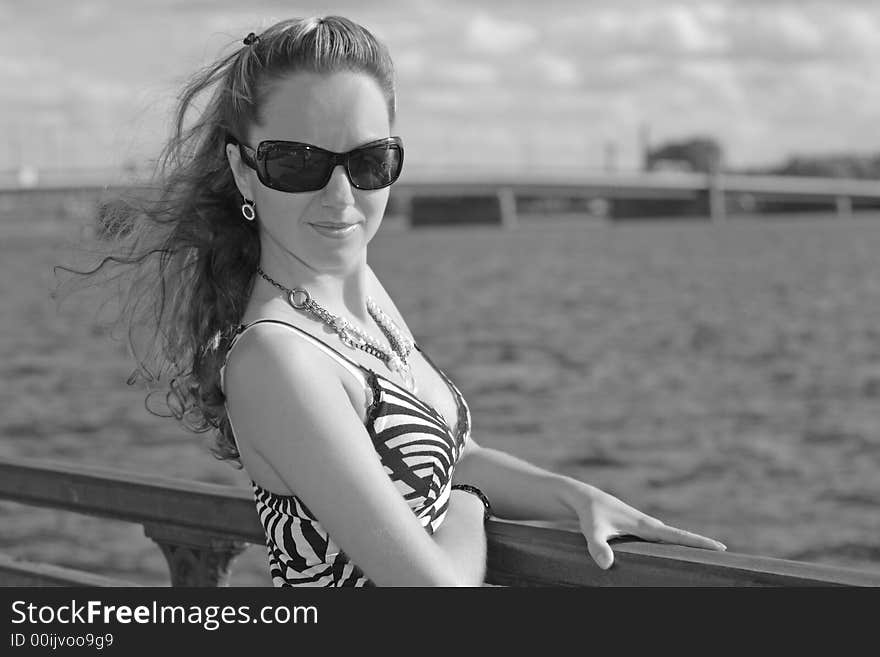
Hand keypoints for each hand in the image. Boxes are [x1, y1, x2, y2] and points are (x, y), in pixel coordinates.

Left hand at [566, 482, 726, 569]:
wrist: (584, 499)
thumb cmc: (589, 514)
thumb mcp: (592, 531)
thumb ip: (597, 547)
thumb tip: (605, 564)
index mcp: (645, 526)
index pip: (677, 536)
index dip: (699, 542)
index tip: (720, 547)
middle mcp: (649, 526)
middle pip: (681, 538)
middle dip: (701, 546)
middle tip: (726, 557)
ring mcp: (644, 528)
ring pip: (672, 540)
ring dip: (689, 547)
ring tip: (708, 561)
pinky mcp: (638, 531)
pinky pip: (661, 541)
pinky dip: (674, 547)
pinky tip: (677, 558)